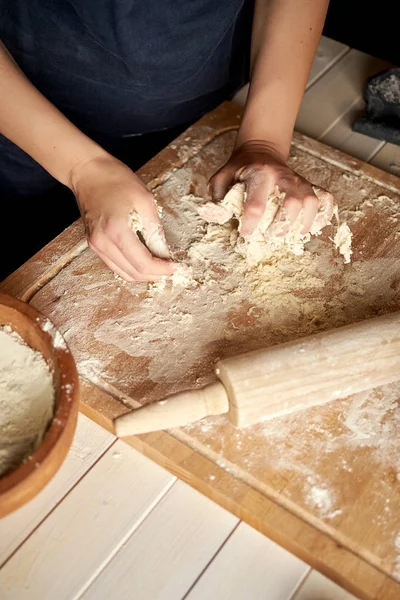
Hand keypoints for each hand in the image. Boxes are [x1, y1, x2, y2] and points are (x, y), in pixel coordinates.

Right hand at [70, 155, 174, 281]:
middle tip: (172, 269)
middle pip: (133, 273)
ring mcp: (96, 245)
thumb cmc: (116, 180)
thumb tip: (165, 252)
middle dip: (155, 275)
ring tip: (160, 267)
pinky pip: (115, 265)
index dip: (162, 269)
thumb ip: (155, 229)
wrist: (87, 172)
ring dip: (144, 274)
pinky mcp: (94, 245)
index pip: (143, 263)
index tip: (177, 267)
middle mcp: (103, 243)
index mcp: (117, 230)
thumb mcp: (145, 200)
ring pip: (123, 273)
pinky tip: (144, 260)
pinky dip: (132, 267)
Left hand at [209, 140, 333, 236]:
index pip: (256, 204)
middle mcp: (283, 175)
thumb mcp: (221, 179)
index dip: (251, 224)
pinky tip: (313, 227)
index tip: (246, 233)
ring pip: (311, 203)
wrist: (260, 150)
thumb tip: (218, 218)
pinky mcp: (310, 185)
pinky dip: (325, 215)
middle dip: (282, 226)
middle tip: (270, 237)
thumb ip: (218, 198)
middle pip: (292, 204)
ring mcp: (299, 180)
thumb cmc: (239, 170)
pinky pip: (326, 199)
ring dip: (303, 224)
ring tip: (291, 236)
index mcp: (259, 173)